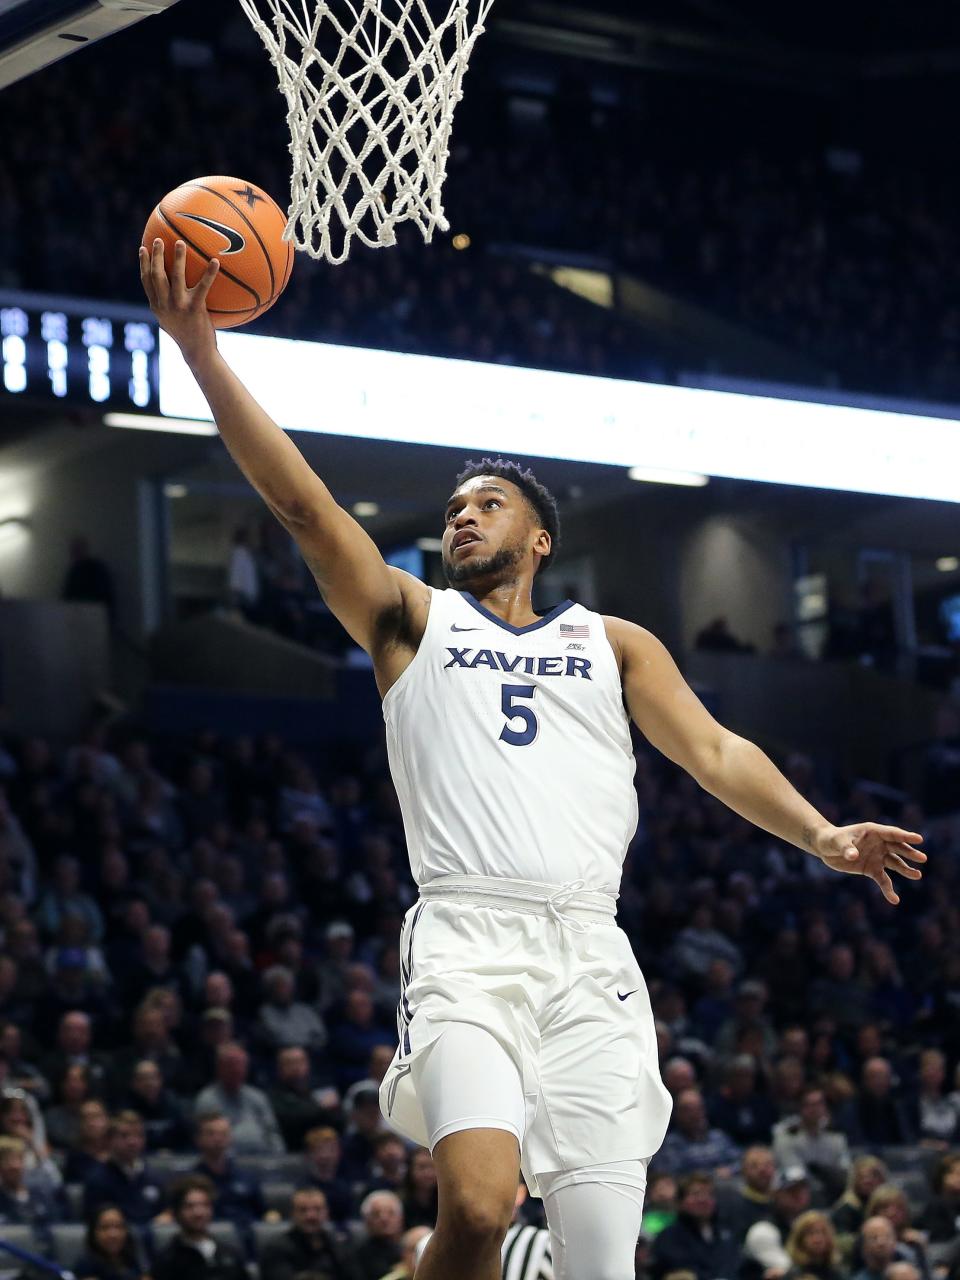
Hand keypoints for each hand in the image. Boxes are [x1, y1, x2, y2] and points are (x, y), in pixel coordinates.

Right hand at [139, 238, 218, 362]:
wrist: (197, 352)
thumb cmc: (187, 336)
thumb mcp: (171, 322)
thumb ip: (167, 306)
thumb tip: (169, 293)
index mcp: (157, 307)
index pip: (146, 281)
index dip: (143, 264)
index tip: (142, 248)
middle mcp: (164, 305)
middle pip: (156, 275)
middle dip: (155, 255)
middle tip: (158, 239)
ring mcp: (178, 306)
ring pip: (175, 276)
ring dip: (177, 258)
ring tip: (180, 243)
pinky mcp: (194, 309)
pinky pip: (203, 286)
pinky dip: (209, 273)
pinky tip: (215, 261)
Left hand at [813, 822, 925, 903]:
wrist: (825, 848)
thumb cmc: (832, 839)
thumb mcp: (837, 842)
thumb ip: (847, 848)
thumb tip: (854, 856)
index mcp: (873, 832)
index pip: (892, 833)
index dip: (906, 836)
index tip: (919, 839)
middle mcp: (879, 844)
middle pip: (898, 848)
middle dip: (910, 853)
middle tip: (923, 858)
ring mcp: (877, 857)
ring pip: (895, 864)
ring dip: (906, 870)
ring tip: (917, 876)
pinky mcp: (872, 869)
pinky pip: (883, 880)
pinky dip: (888, 890)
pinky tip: (894, 900)